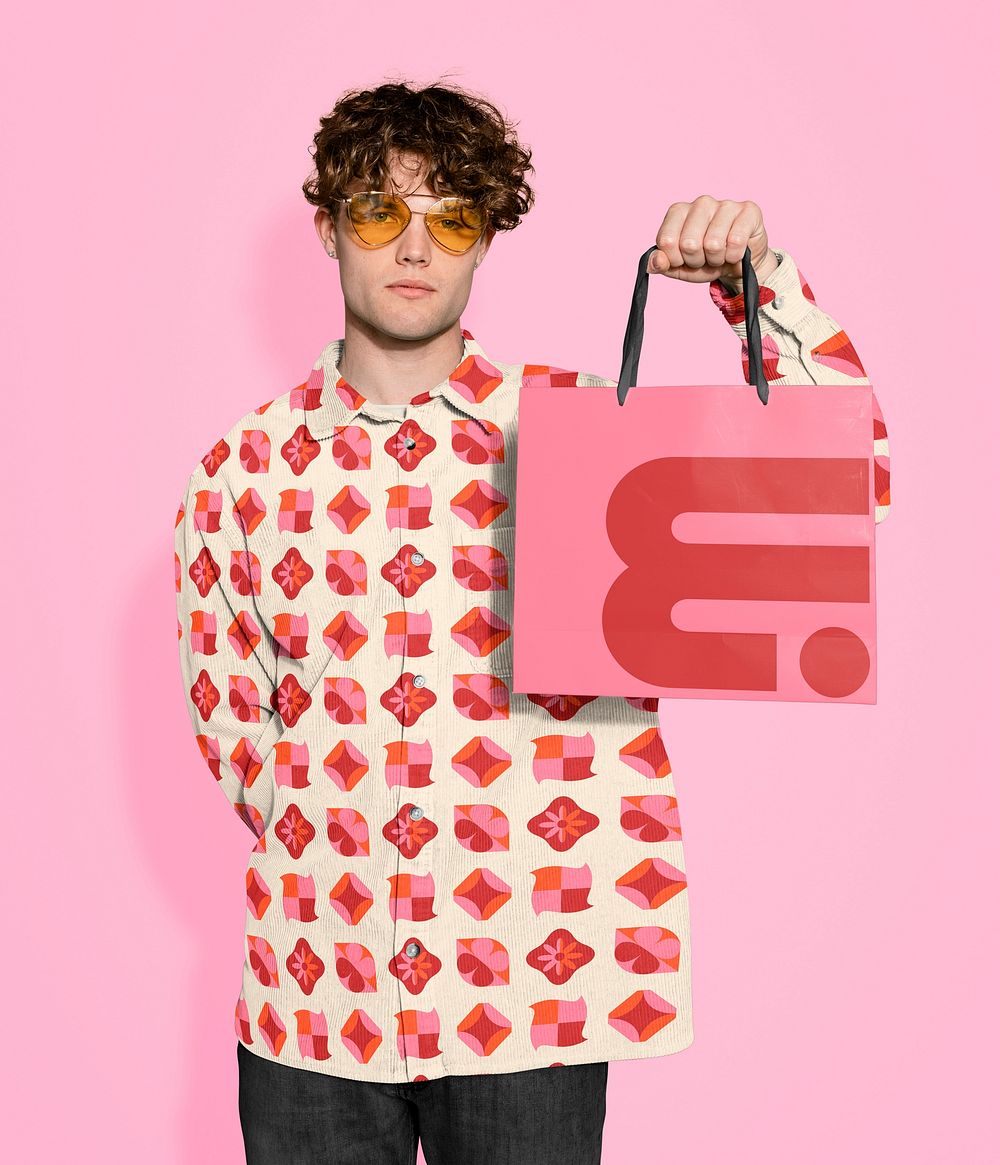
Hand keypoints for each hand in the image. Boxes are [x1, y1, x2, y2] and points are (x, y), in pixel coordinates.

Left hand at [647, 195, 776, 290]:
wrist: (737, 265)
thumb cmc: (705, 261)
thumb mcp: (679, 267)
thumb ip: (662, 264)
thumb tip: (655, 261)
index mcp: (679, 211)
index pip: (666, 241)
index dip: (675, 259)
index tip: (683, 259)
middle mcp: (701, 203)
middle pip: (689, 243)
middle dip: (696, 261)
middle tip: (704, 258)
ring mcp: (725, 204)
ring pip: (713, 244)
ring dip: (717, 260)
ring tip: (720, 255)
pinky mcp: (748, 210)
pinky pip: (736, 241)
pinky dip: (734, 256)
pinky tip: (735, 252)